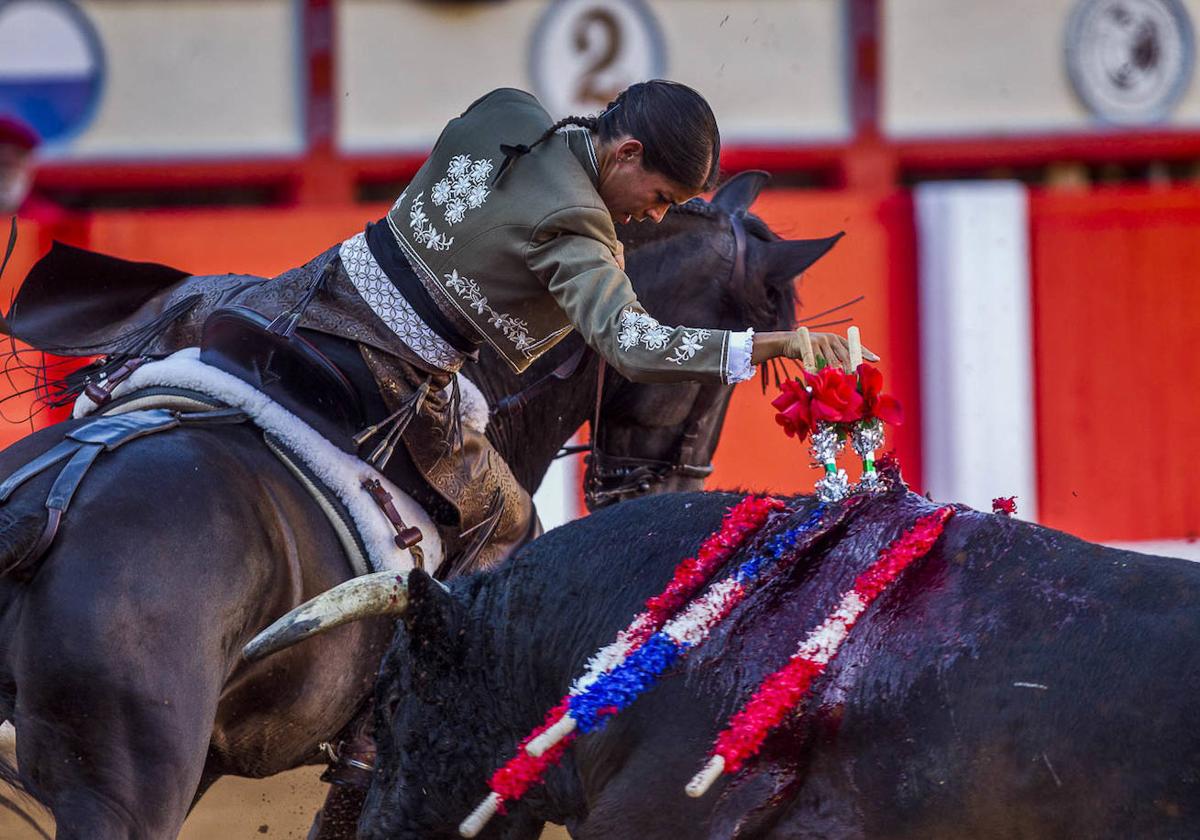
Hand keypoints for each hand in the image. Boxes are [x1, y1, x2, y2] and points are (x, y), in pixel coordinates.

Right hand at [752, 330, 879, 368]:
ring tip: (837, 383)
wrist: (789, 342)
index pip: (854, 346)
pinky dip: (819, 371)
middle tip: (856, 380)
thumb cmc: (809, 350)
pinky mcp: (810, 345)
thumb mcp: (823, 352)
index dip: (865, 353)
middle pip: (845, 356)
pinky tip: (820, 378)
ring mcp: (821, 341)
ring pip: (831, 361)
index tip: (876, 359)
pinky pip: (817, 362)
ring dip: (833, 374)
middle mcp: (831, 338)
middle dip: (851, 369)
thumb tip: (846, 374)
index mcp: (837, 339)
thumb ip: (834, 359)